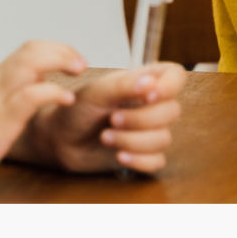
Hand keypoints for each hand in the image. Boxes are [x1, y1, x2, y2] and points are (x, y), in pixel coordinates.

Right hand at [0, 41, 85, 195]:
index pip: (27, 49)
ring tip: (79, 69)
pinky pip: (29, 96)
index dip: (55, 48)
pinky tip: (68, 99)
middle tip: (81, 62)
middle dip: (62, 50)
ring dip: (60, 60)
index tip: (73, 59)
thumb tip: (38, 83)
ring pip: (29, 63)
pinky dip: (53, 92)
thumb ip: (10, 95)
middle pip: (31, 49)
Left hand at [16, 62, 186, 174]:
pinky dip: (138, 160)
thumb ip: (124, 84)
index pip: (177, 76)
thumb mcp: (97, 91)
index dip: (170, 86)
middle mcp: (153, 105)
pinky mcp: (144, 155)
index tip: (149, 95)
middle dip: (141, 119)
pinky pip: (157, 161)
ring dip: (133, 140)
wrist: (59, 139)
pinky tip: (119, 156)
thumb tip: (151, 83)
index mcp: (146, 82)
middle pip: (173, 111)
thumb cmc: (77, 109)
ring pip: (164, 139)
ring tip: (106, 137)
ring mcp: (150, 131)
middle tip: (112, 119)